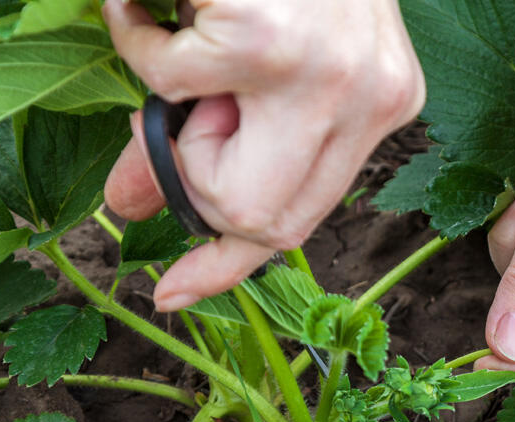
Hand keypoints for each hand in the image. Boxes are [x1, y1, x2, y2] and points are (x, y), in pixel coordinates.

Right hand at [103, 0, 423, 310]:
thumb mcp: (268, 59)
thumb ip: (217, 136)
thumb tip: (134, 208)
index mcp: (380, 104)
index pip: (308, 215)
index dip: (235, 264)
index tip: (177, 293)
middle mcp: (369, 100)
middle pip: (268, 221)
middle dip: (201, 190)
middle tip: (181, 119)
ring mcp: (326, 77)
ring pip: (219, 176)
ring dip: (173, 114)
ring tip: (187, 40)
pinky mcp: (269, 45)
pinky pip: (168, 81)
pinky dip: (138, 35)